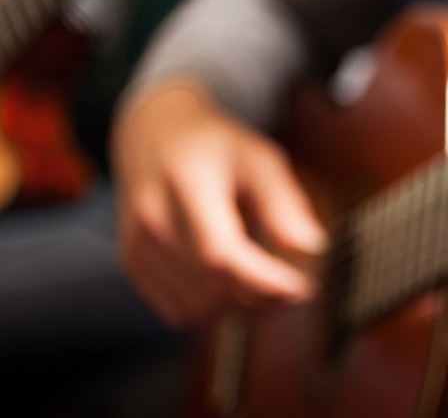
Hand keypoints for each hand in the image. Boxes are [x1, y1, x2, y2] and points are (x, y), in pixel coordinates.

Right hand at [111, 81, 326, 326]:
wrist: (154, 134)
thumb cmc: (215, 146)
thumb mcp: (260, 158)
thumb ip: (284, 203)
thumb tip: (313, 247)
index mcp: (186, 182)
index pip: (220, 252)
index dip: (263, 280)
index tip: (303, 288)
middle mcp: (153, 217)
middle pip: (209, 286)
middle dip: (261, 298)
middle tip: (296, 289)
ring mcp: (137, 244)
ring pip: (195, 308)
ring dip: (239, 309)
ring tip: (270, 287)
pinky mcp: (134, 264)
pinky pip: (177, 311)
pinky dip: (212, 310)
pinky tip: (237, 288)